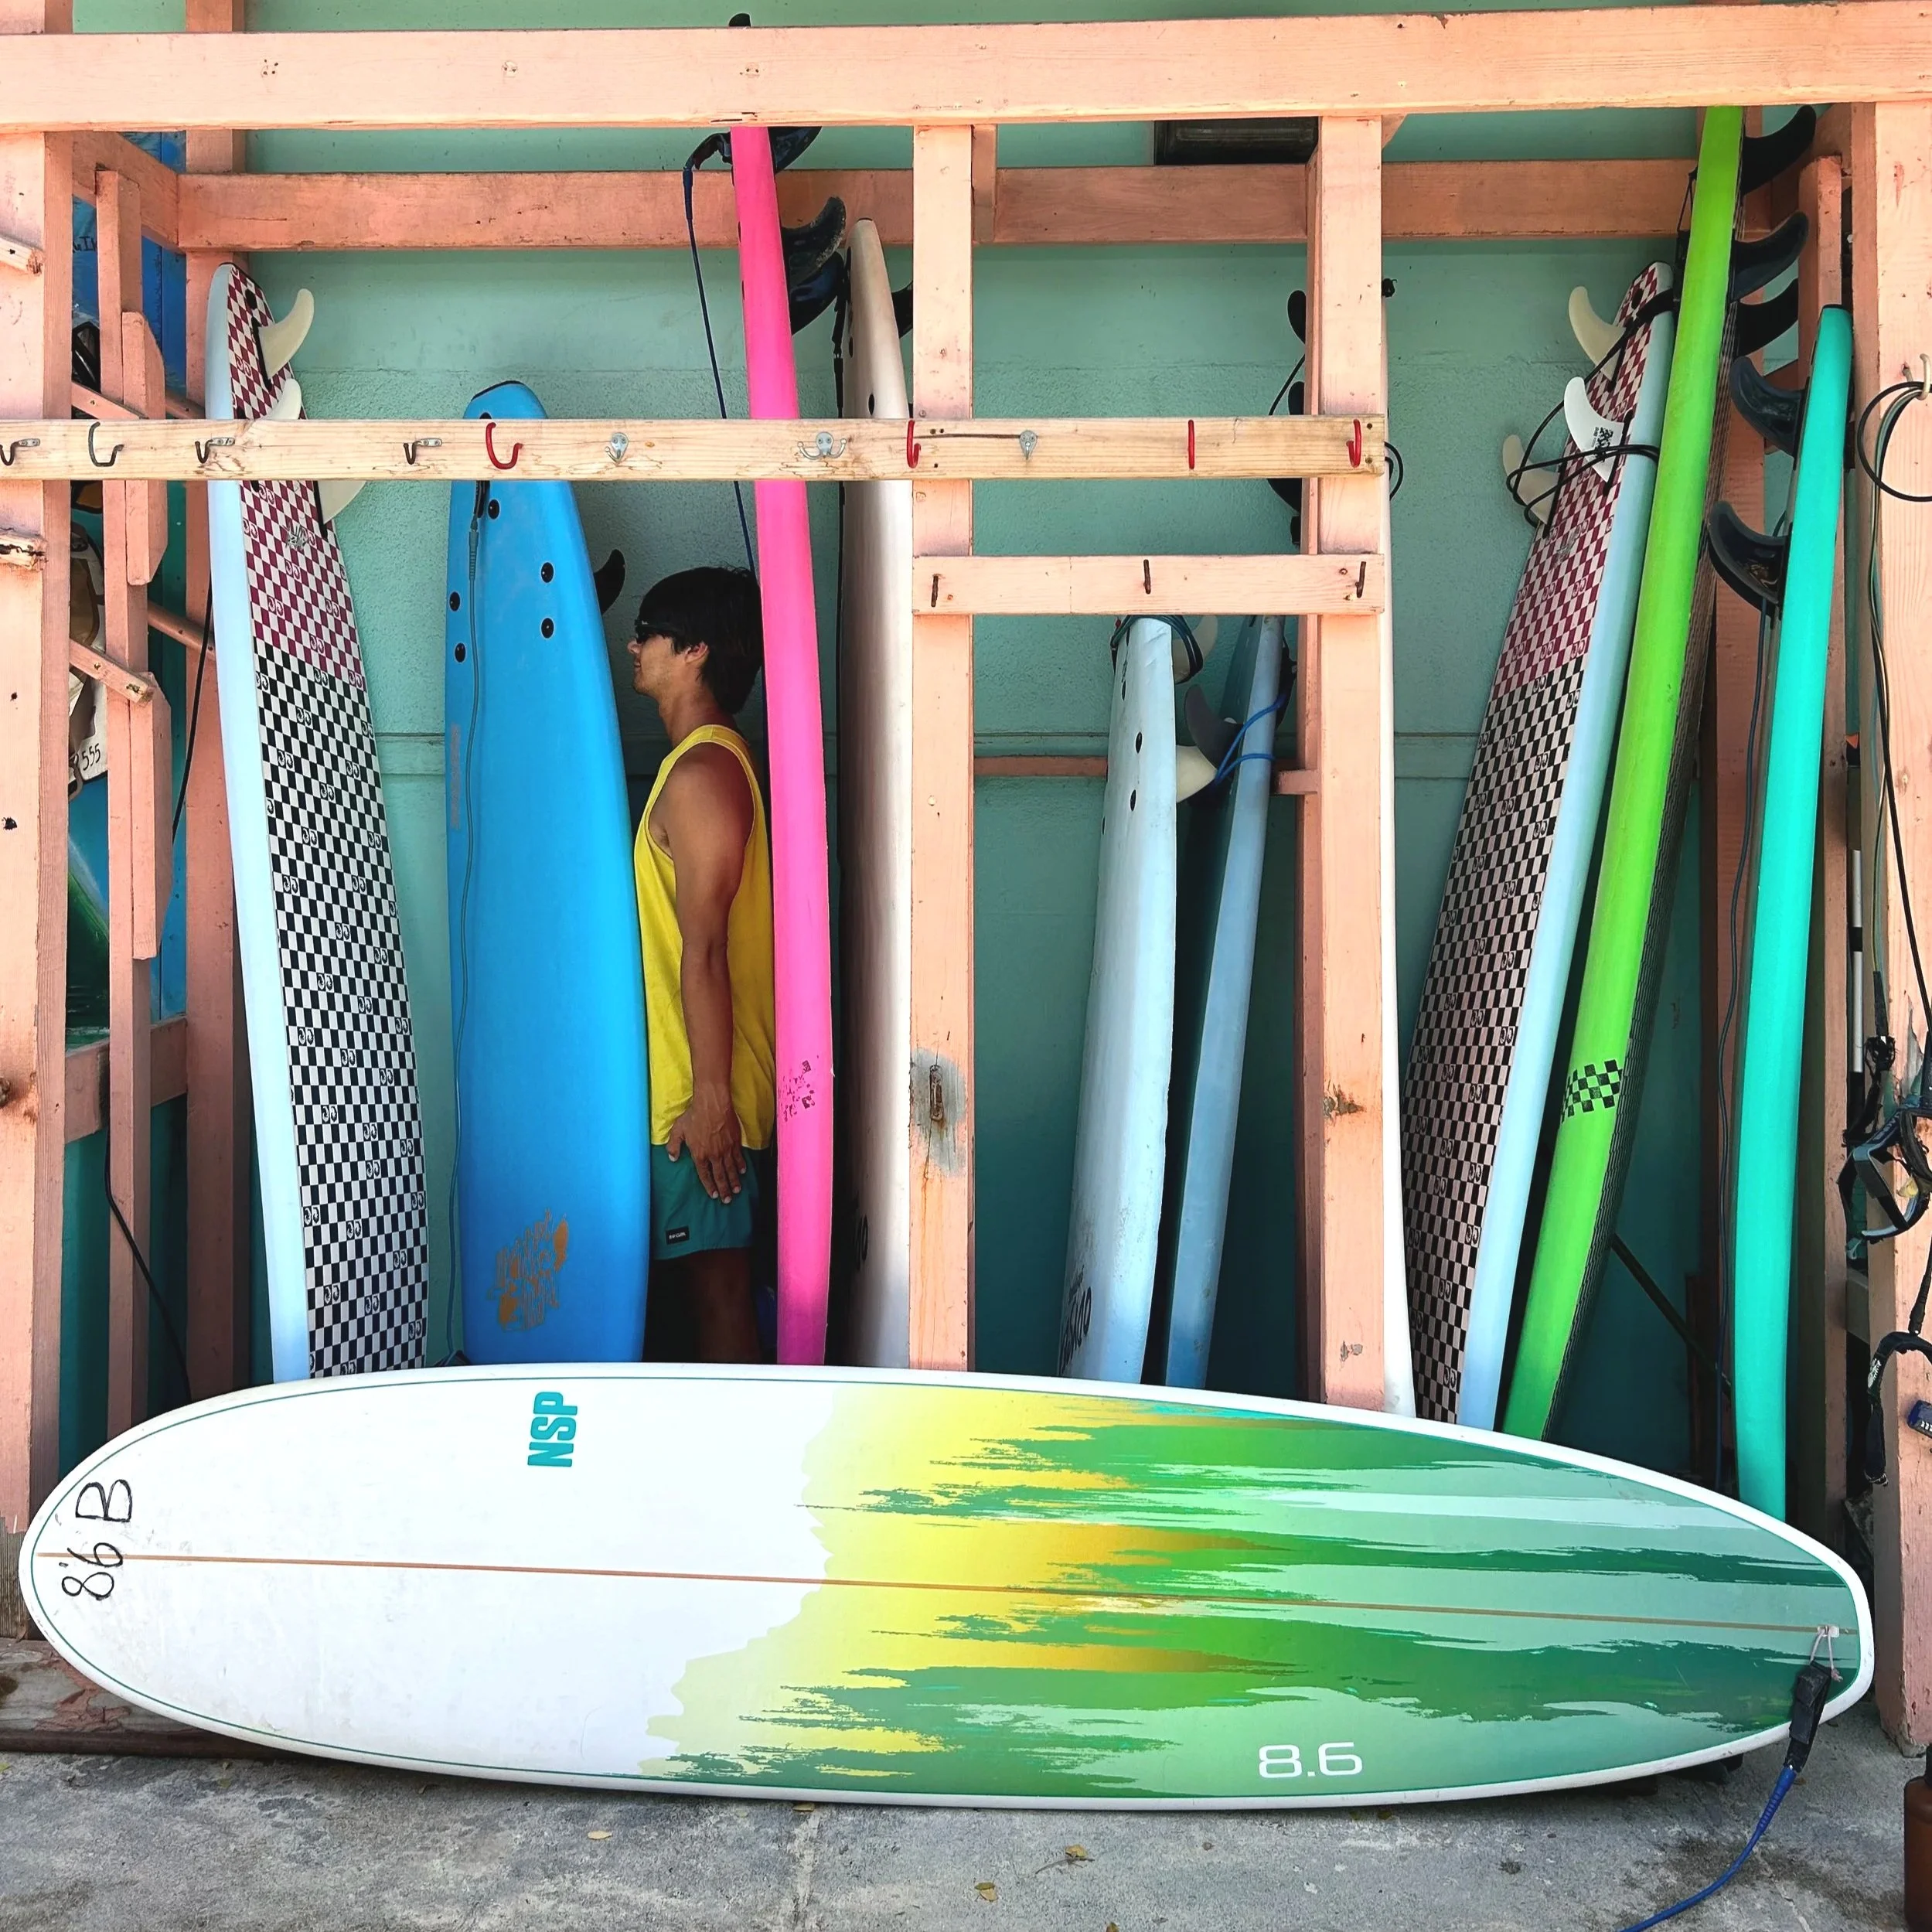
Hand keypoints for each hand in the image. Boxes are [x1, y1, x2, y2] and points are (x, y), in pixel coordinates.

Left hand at [666, 1087, 746, 1203]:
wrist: (712, 1104)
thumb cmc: (694, 1116)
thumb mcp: (678, 1130)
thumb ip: (673, 1145)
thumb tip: (672, 1158)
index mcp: (699, 1155)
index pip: (704, 1175)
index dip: (709, 1186)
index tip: (713, 1195)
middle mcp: (713, 1155)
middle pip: (720, 1176)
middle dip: (723, 1189)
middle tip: (727, 1200)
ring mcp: (726, 1149)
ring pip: (730, 1169)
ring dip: (734, 1181)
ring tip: (737, 1191)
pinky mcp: (735, 1142)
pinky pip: (738, 1157)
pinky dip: (741, 1165)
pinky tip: (743, 1172)